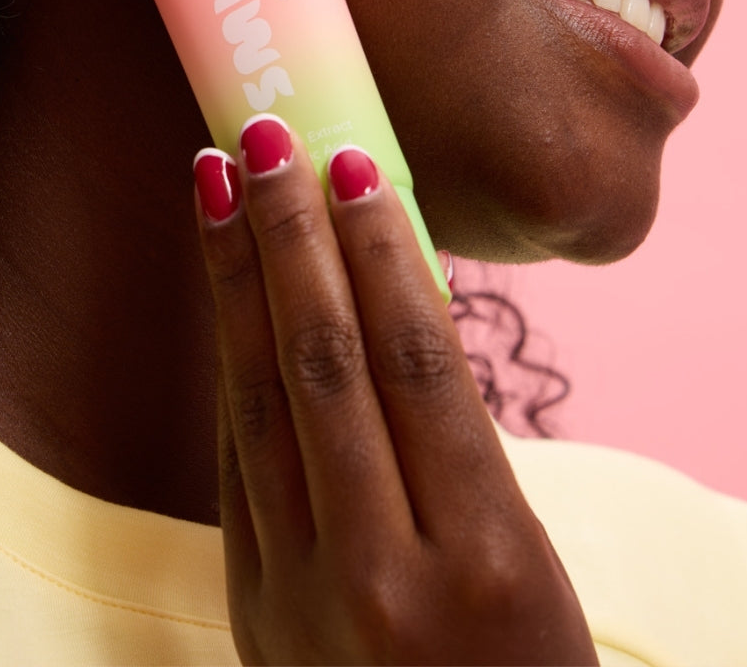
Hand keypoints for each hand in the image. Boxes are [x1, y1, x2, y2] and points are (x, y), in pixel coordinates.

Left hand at [193, 119, 597, 665]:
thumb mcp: (527, 558)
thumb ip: (456, 444)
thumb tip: (393, 299)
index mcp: (484, 556)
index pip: (417, 365)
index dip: (379, 252)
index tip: (351, 164)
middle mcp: (386, 575)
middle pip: (324, 365)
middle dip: (289, 238)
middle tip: (266, 138)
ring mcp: (304, 597)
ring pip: (260, 401)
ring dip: (235, 280)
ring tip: (219, 187)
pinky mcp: (252, 609)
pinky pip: (239, 462)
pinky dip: (232, 364)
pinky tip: (224, 293)